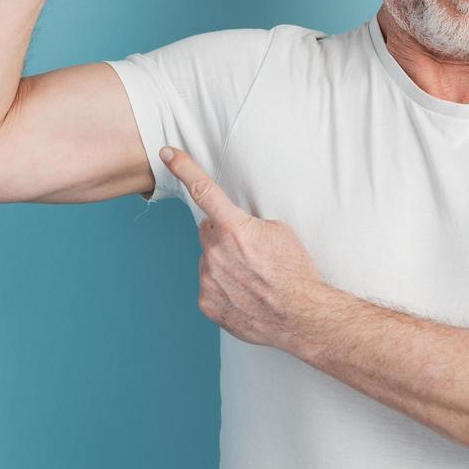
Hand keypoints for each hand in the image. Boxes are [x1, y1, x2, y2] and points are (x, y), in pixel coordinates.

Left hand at [160, 144, 328, 352]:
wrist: (301, 315)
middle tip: (249, 252)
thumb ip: (250, 224)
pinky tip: (244, 294)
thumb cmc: (295, 272)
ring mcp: (208, 278)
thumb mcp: (280, 233)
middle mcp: (216, 251)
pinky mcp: (207, 302)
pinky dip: (223, 288)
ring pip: (208, 261)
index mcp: (235, 228)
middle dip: (223, 236)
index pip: (203, 190)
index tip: (167, 153)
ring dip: (224, 264)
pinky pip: (209, 285)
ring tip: (252, 278)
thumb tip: (237, 228)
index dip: (184, 167)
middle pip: (208, 232)